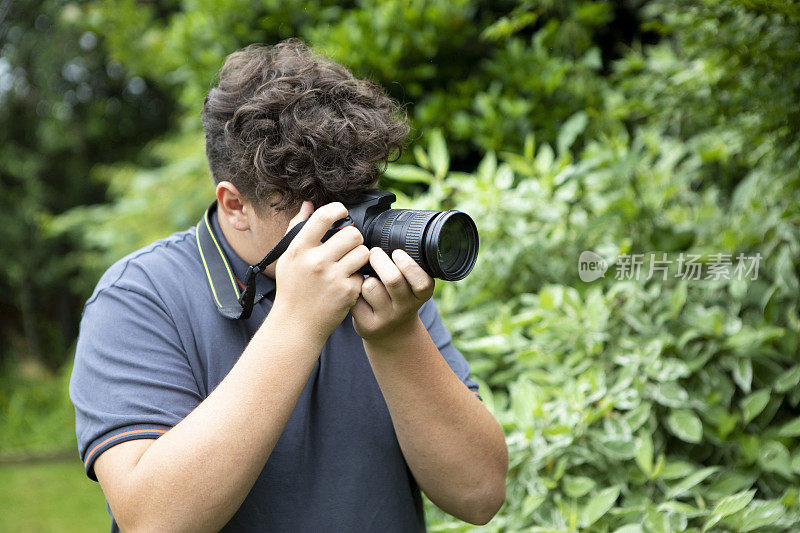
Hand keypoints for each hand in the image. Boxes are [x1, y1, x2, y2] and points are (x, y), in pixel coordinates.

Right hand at [273, 201, 369, 342]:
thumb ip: (296, 229)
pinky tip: (347, 283)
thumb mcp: (288, 258)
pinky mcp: (348, 292)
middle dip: (354, 238)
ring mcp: (333, 277)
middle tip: (348, 246)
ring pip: (363, 252)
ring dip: (360, 256)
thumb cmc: (292, 289)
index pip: (324, 217)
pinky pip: (363, 273)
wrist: (296, 325)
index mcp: (299, 249)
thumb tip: (307, 205)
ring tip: (350, 263)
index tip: (343, 212)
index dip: (338, 209)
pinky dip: (358, 278)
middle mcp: (316, 262)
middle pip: (352, 233)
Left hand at [351, 247, 434, 344]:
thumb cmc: (398, 298)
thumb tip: (386, 234)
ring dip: (365, 277)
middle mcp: (407, 307)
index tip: (397, 253)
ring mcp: (387, 318)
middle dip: (380, 260)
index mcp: (422, 294)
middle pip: (393, 280)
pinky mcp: (369, 325)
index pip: (422, 281)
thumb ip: (404, 267)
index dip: (409, 265)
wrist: (391, 333)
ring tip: (366, 278)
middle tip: (374, 253)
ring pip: (370, 287)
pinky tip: (357, 293)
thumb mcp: (410, 285)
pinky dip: (353, 289)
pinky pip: (355, 298)